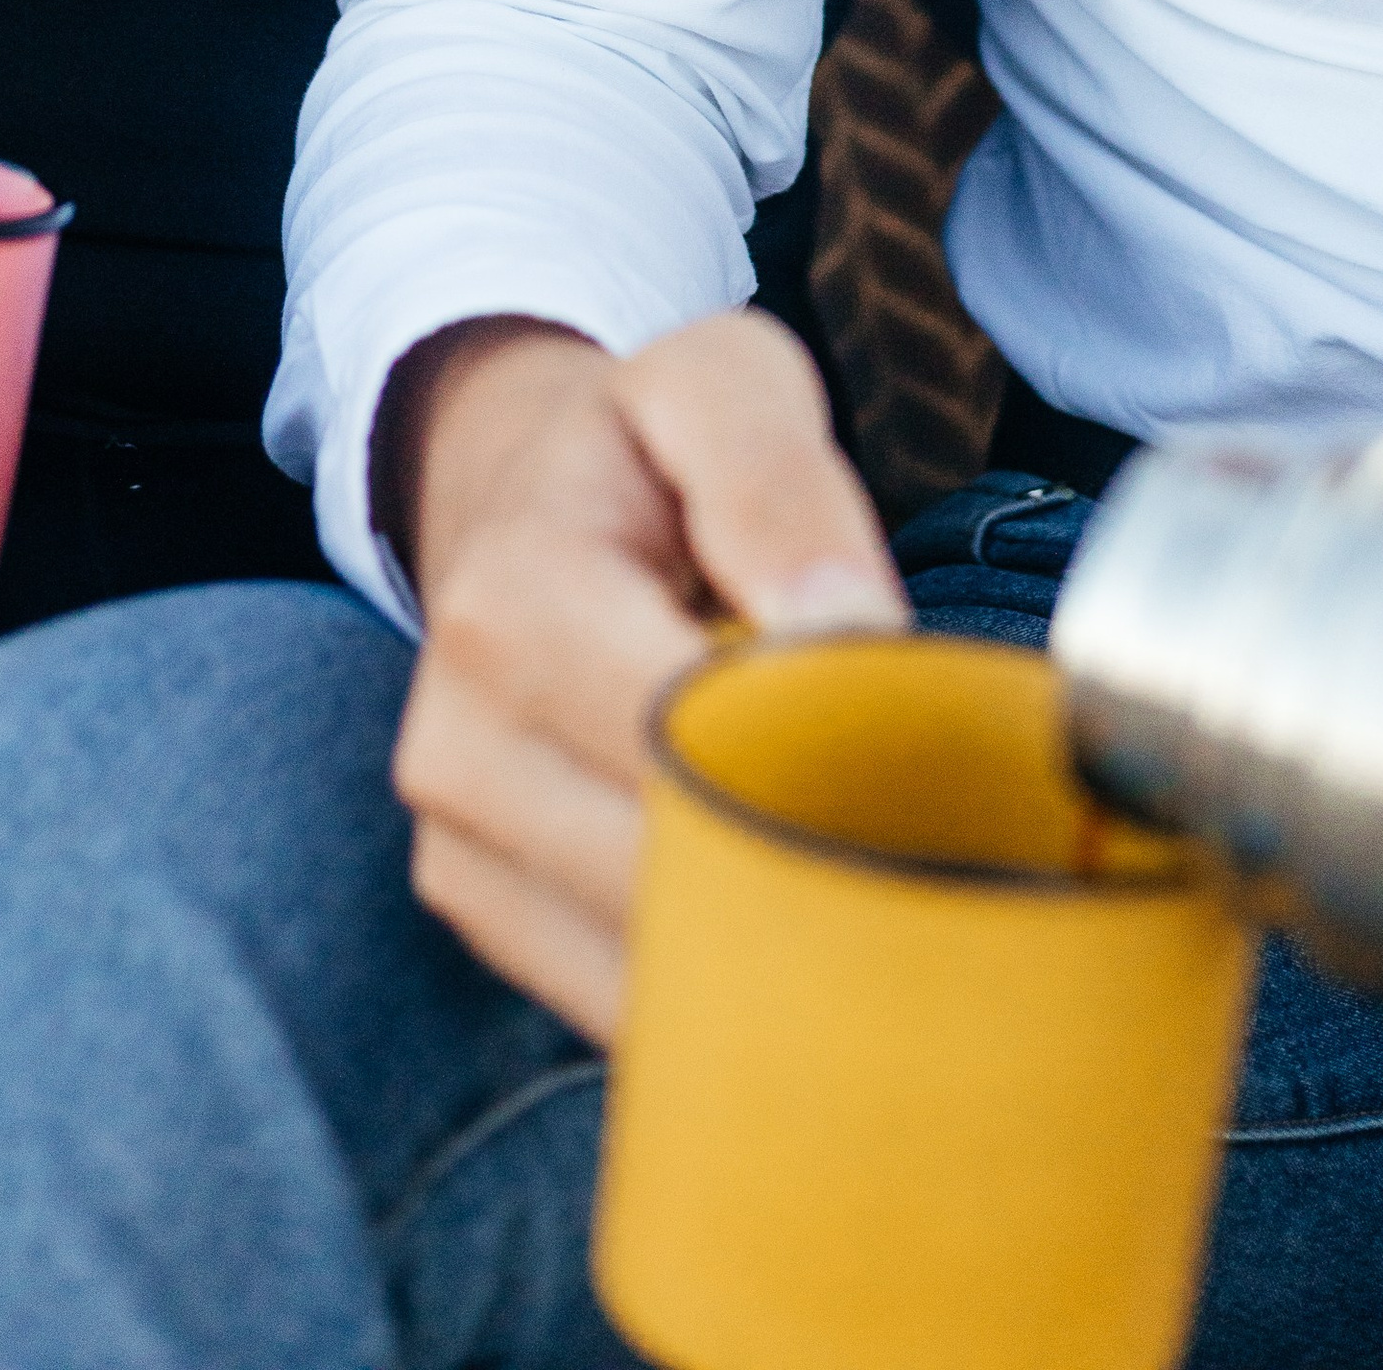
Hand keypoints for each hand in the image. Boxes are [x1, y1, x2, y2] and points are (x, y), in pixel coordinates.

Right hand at [381, 309, 904, 1043]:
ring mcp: (457, 842)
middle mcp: (456, 742)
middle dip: (817, 862)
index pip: (691, 743)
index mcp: (515, 599)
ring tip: (855, 849)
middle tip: (924, 820)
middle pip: (676, 875)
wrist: (512, 486)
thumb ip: (783, 484)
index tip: (926, 741)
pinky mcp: (480, 909)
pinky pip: (617, 1000)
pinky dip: (720, 974)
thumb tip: (843, 633)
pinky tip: (781, 897)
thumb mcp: (721, 381)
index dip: (825, 758)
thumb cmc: (640, 446)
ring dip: (778, 932)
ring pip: (653, 968)